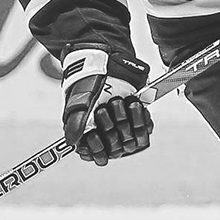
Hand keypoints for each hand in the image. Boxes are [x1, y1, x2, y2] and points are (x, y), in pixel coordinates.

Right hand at [62, 46, 152, 165]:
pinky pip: (146, 128)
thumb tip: (72, 142)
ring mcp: (125, 127)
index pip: (98, 156)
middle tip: (102, 110)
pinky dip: (140, 117)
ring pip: (131, 139)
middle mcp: (110, 135)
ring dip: (124, 120)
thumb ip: (75, 124)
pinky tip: (133, 103)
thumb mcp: (78, 104)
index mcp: (91, 137)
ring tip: (116, 101)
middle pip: (116, 147)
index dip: (97, 148)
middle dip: (109, 127)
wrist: (105, 63)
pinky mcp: (140, 118)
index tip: (93, 134)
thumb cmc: (87, 85)